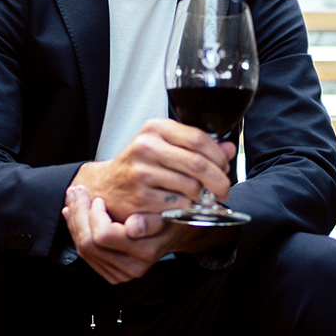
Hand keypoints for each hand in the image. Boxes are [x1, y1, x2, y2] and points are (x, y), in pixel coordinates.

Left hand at [62, 185, 179, 283]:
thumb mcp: (167, 212)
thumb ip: (151, 220)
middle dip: (78, 214)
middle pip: (89, 244)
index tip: (99, 198)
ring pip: (84, 250)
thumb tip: (132, 226)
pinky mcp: (113, 274)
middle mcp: (132, 267)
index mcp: (145, 251)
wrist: (174, 234)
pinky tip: (74, 215)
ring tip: (73, 199)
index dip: (95, 215)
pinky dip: (77, 233)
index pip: (104, 236)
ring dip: (74, 222)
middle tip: (76, 191)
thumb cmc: (169, 216)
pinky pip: (87, 255)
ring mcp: (121, 274)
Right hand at [70, 119, 237, 221]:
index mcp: (155, 128)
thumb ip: (197, 145)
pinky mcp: (140, 197)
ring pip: (191, 186)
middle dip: (218, 180)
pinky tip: (181, 203)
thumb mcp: (165, 144)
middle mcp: (146, 147)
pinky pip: (178, 204)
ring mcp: (142, 172)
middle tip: (223, 190)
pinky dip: (186, 207)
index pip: (198, 138)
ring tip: (198, 196)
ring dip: (202, 196)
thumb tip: (229, 148)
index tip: (224, 167)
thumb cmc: (139, 164)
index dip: (218, 156)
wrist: (106, 185)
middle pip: (198, 164)